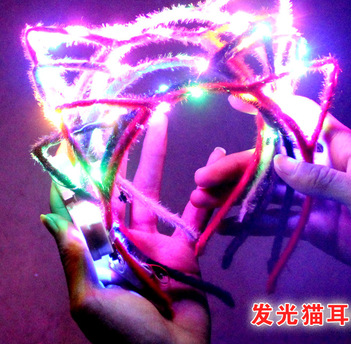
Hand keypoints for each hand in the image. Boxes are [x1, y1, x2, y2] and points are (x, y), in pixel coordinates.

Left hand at [41, 113, 222, 343]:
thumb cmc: (124, 334)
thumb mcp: (90, 301)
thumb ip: (75, 258)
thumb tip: (49, 218)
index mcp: (99, 247)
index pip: (87, 201)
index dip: (84, 172)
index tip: (81, 141)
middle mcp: (123, 237)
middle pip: (122, 186)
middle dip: (124, 152)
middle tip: (128, 119)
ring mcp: (155, 239)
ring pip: (155, 191)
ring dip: (158, 156)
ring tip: (162, 123)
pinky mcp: (184, 246)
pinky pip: (193, 211)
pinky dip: (202, 188)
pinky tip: (211, 163)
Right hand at [191, 96, 350, 282]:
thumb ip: (325, 178)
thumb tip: (279, 164)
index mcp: (336, 147)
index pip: (297, 117)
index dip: (268, 108)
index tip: (236, 102)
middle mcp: (316, 166)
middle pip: (267, 161)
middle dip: (234, 168)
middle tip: (202, 180)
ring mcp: (309, 196)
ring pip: (264, 191)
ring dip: (233, 195)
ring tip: (201, 201)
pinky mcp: (306, 222)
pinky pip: (272, 219)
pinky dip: (248, 221)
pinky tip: (223, 223)